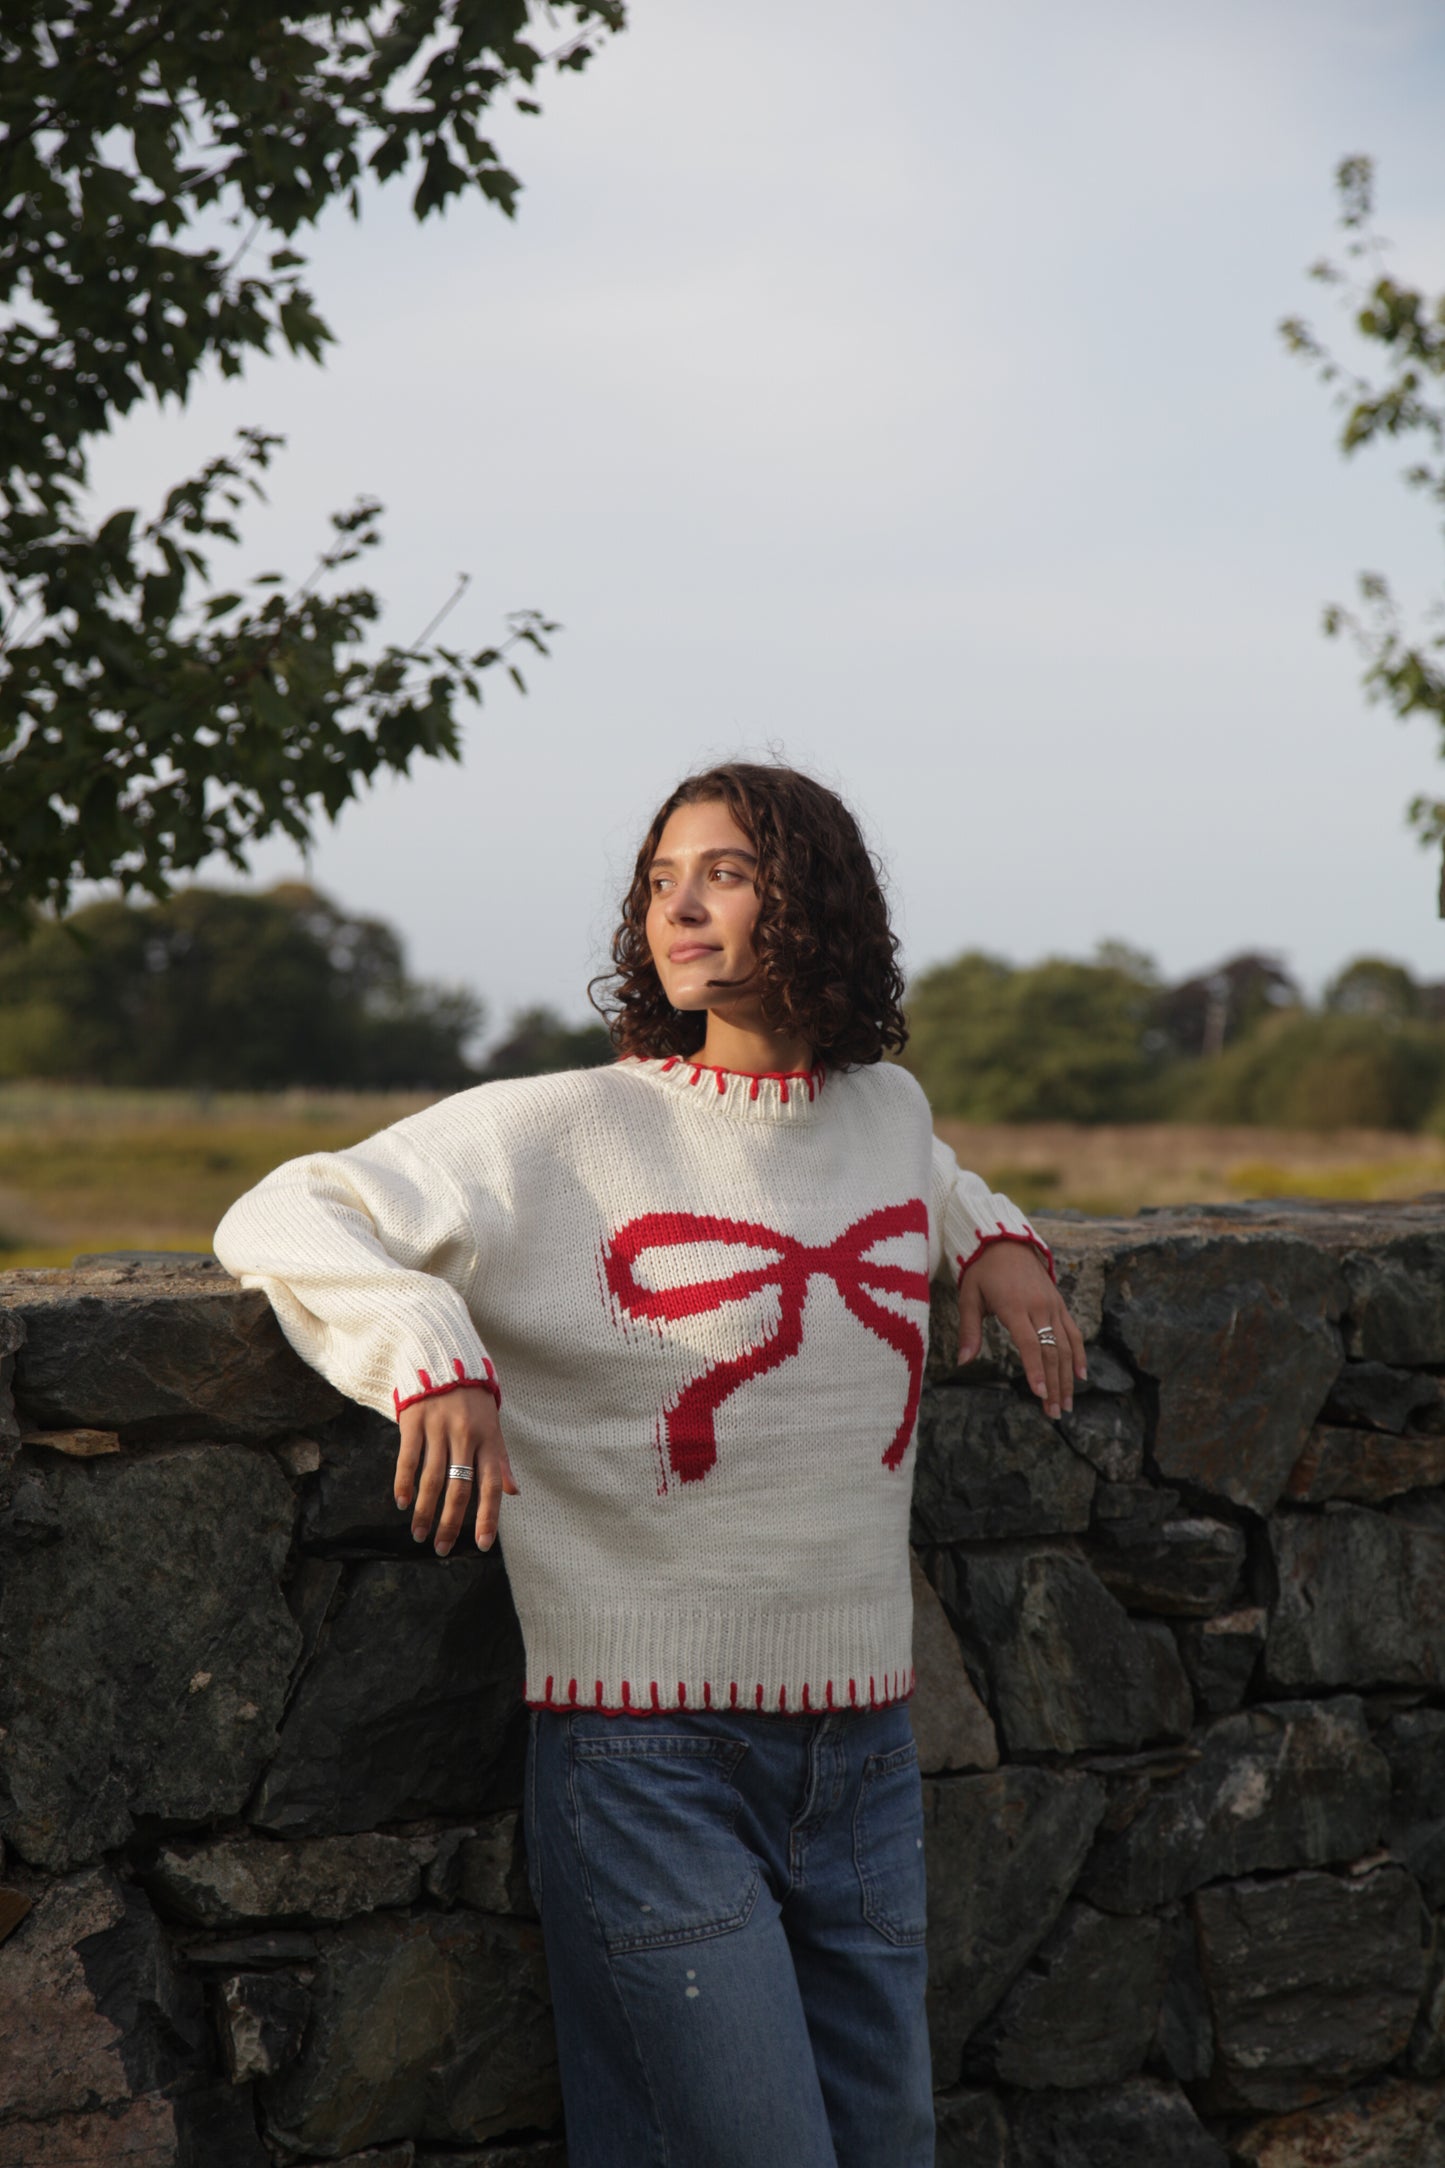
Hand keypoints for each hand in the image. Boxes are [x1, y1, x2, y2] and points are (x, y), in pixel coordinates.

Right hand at [394, 1386, 518, 1556]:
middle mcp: (466, 1435)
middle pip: (460, 1488)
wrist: (444, 1358)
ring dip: (424, 1511)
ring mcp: (439, 1427)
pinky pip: (408, 1458)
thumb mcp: (493, 1426)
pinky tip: (402, 1502)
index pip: (491, 1484)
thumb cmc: (472, 1400)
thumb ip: (500, 1460)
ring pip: (432, 1478)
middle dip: (451, 1523)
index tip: (482, 1544)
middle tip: (442, 1548)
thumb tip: (514, 1492)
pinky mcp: (415, 1420)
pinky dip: (404, 1483)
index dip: (488, 1516)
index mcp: (489, 1438)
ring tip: (419, 1533)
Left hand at [957, 1242, 1086, 1420]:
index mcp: (1014, 1306)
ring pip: (1065, 1345)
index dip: (1035, 1370)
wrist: (1006, 1241)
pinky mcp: (1060, 1304)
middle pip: (1051, 1351)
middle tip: (1055, 1413)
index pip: (1029, 1344)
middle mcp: (1038, 1306)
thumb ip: (969, 1330)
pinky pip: (1074, 1332)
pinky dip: (1079, 1354)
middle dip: (1054, 1384)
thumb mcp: (969, 1296)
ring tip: (1066, 1404)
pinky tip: (1081, 1376)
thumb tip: (963, 1362)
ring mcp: (1052, 1305)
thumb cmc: (983, 1271)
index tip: (1040, 1394)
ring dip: (1067, 1377)